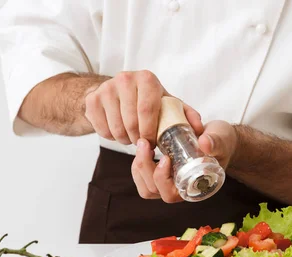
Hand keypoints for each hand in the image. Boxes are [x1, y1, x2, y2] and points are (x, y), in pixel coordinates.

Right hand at [84, 70, 201, 145]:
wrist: (115, 92)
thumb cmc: (146, 100)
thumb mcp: (167, 104)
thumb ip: (186, 115)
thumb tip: (200, 129)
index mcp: (147, 79)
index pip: (147, 111)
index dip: (150, 132)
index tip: (153, 142)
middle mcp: (125, 79)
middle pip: (131, 122)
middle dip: (138, 139)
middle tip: (142, 142)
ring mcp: (106, 89)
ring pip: (116, 129)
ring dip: (125, 140)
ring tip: (131, 136)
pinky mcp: (92, 100)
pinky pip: (102, 130)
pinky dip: (110, 136)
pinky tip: (117, 130)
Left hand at [131, 120, 238, 201]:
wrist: (218, 139)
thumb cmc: (222, 142)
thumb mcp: (222, 139)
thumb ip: (216, 142)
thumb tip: (204, 143)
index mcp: (193, 188)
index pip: (170, 194)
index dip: (162, 179)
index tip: (165, 157)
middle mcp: (178, 190)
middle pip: (152, 190)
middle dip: (145, 166)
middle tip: (145, 142)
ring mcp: (167, 184)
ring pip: (144, 186)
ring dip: (139, 166)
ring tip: (143, 143)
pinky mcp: (159, 175)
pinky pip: (141, 178)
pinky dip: (137, 164)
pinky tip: (143, 147)